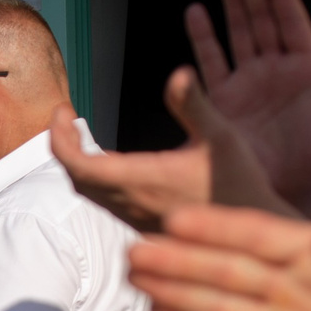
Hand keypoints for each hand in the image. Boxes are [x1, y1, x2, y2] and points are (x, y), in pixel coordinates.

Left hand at [49, 66, 295, 232]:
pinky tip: (109, 159)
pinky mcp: (142, 224)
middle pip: (76, 178)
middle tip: (66, 118)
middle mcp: (131, 202)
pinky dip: (95, 176)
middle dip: (63, 145)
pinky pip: (105, 200)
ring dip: (78, 162)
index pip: (78, 164)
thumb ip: (194, 105)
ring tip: (81, 134)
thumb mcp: (221, 136)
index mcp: (143, 179)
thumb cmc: (239, 183)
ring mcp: (134, 217)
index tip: (63, 111)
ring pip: (89, 192)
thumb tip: (179, 73)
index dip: (59, 138)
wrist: (251, 237)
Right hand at [184, 0, 310, 214]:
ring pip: (237, 33)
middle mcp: (274, 72)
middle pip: (261, 19)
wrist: (284, 198)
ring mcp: (246, 85)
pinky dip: (202, 38)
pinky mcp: (221, 102)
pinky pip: (211, 62)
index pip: (291, 23)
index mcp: (304, 72)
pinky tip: (196, 12)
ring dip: (229, 1)